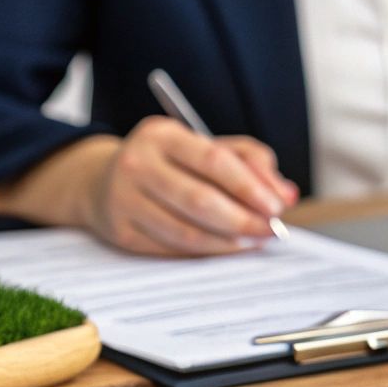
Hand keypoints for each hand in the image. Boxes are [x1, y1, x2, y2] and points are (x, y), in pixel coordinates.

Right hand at [0, 118, 299, 255]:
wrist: (101, 182)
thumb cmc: (168, 163)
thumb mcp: (205, 147)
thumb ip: (250, 161)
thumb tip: (286, 194)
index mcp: (161, 134)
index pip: (213, 160)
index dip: (250, 186)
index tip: (277, 205)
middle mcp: (136, 163)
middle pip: (200, 201)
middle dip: (244, 220)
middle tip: (271, 230)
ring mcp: (124, 200)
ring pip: (187, 232)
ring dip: (228, 242)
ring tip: (254, 241)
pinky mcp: (121, 232)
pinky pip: (173, 249)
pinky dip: (206, 252)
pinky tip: (227, 247)